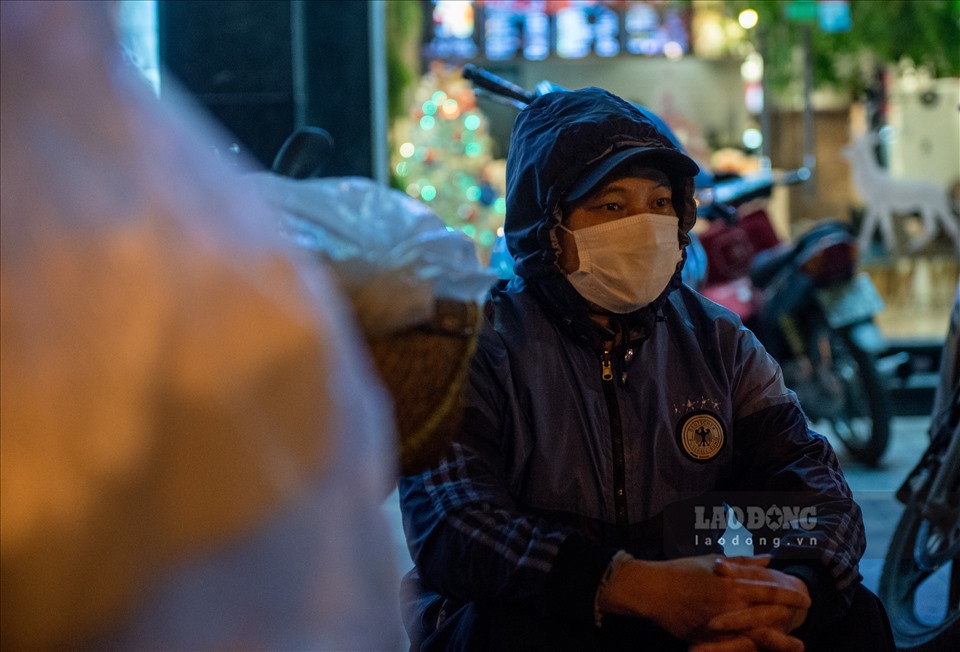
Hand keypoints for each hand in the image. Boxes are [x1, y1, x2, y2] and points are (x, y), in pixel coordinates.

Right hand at [596, 555, 809, 643]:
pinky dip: (753, 646)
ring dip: (778, 634)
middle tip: (808, 611)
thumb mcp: (712, 561)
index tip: (805, 594)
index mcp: (731, 579)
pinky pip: (736, 644)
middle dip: (790, 610)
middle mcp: (729, 598)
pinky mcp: (710, 635)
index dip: (788, 590)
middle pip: (768, 607)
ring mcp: (721, 618)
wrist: (652, 589)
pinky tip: (764, 648)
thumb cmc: (681, 572)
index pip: (767, 585)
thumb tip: (767, 559)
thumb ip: (741, 562)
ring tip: (798, 642)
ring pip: (757, 628)